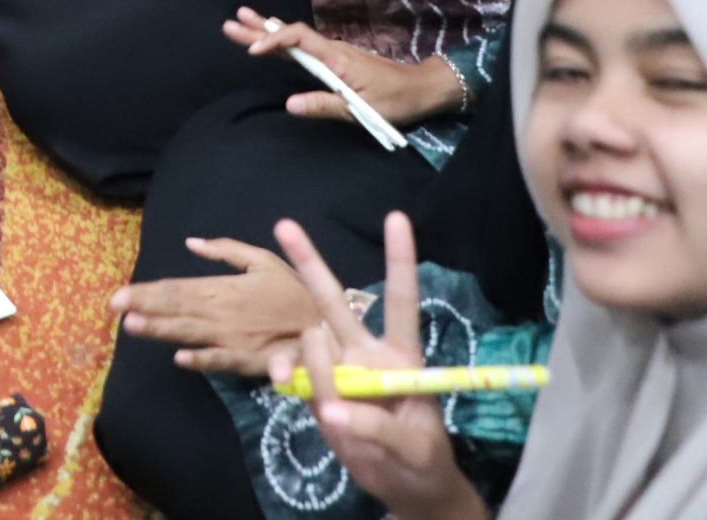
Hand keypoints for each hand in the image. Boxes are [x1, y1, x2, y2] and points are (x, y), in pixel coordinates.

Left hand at [110, 237, 323, 375]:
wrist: (332, 324)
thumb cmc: (294, 290)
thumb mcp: (263, 260)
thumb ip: (226, 250)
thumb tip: (192, 243)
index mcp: (225, 287)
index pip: (177, 288)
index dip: (146, 292)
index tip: (118, 295)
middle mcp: (224, 312)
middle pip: (177, 309)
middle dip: (143, 307)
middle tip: (112, 307)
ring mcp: (235, 338)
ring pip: (190, 333)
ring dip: (160, 330)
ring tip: (131, 327)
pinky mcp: (250, 360)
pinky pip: (222, 360)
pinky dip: (202, 359)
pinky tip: (179, 358)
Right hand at [224, 10, 463, 127]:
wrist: (423, 88)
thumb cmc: (397, 100)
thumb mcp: (364, 110)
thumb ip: (325, 106)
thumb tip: (289, 104)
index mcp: (336, 58)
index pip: (298, 40)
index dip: (273, 42)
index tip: (252, 51)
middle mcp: (332, 51)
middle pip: (290, 35)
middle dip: (260, 29)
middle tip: (230, 23)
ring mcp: (334, 54)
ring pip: (295, 38)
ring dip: (268, 30)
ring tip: (243, 20)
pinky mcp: (336, 62)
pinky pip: (303, 46)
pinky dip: (282, 40)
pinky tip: (272, 37)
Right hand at [274, 214, 488, 519]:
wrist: (405, 488)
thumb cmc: (423, 460)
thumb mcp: (414, 447)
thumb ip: (378, 428)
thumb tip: (332, 412)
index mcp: (402, 357)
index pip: (401, 301)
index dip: (399, 261)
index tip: (397, 217)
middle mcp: (366, 355)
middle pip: (337, 304)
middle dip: (311, 264)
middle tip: (285, 226)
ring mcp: (338, 374)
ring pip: (310, 343)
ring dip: (303, 353)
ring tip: (304, 388)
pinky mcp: (317, 397)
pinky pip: (294, 379)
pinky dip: (284, 379)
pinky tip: (282, 387)